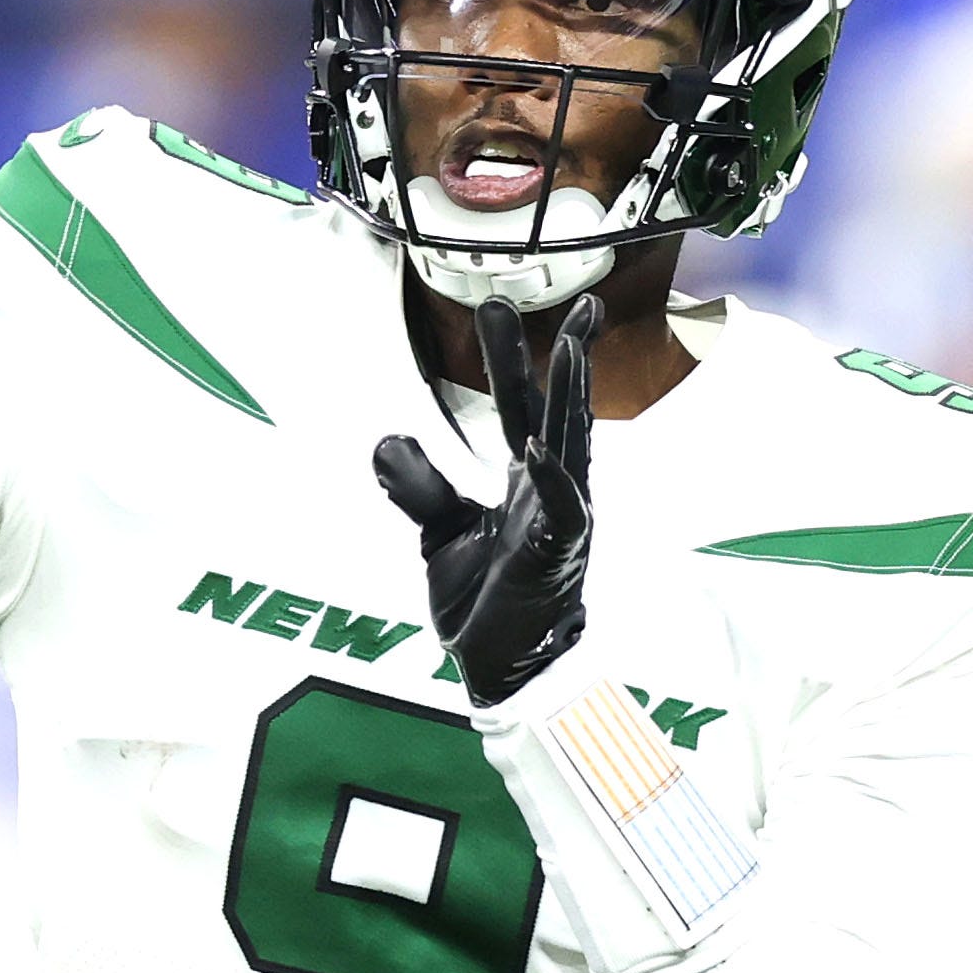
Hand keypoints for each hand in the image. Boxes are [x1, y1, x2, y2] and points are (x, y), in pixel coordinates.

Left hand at [373, 295, 598, 705]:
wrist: (504, 670)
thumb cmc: (487, 604)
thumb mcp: (441, 534)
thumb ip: (419, 487)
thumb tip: (387, 441)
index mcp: (528, 483)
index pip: (522, 410)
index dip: (515, 362)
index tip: (504, 310)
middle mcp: (552, 492)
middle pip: (560, 412)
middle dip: (566, 356)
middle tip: (585, 302)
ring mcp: (562, 522)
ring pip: (571, 447)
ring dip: (571, 397)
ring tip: (572, 346)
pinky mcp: (557, 556)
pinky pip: (561, 512)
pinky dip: (551, 479)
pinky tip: (536, 446)